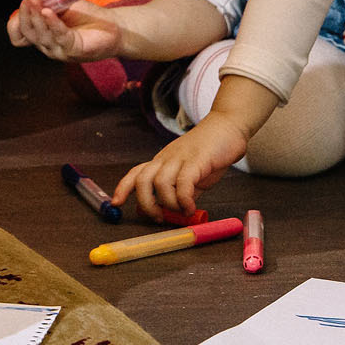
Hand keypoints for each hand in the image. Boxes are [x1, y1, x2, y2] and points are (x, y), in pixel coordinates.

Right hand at [5, 0, 122, 62]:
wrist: (113, 27)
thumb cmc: (87, 17)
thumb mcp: (66, 2)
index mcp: (42, 34)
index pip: (19, 33)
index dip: (18, 19)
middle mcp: (47, 45)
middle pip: (28, 32)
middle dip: (26, 13)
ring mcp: (59, 50)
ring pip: (41, 35)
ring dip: (36, 16)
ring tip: (35, 0)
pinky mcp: (73, 50)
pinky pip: (59, 36)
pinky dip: (52, 23)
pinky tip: (48, 12)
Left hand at [113, 114, 250, 219]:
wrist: (229, 126)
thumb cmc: (210, 152)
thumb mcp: (192, 176)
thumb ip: (181, 192)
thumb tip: (171, 211)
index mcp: (163, 162)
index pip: (137, 173)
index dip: (123, 188)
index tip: (116, 203)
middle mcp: (167, 159)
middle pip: (143, 179)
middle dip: (145, 203)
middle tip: (159, 217)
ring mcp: (181, 158)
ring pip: (160, 182)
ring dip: (168, 203)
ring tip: (182, 211)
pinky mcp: (197, 160)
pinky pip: (183, 182)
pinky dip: (184, 200)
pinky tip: (191, 208)